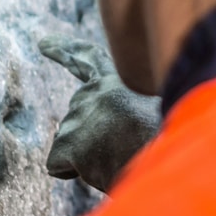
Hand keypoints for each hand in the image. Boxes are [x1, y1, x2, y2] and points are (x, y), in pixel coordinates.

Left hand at [38, 37, 161, 192]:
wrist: (171, 155)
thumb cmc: (170, 139)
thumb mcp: (160, 106)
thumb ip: (135, 104)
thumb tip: (125, 122)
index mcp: (120, 79)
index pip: (88, 59)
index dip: (66, 50)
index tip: (43, 43)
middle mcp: (93, 92)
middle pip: (77, 116)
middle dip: (89, 135)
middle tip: (118, 149)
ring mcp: (79, 116)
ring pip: (71, 143)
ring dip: (91, 156)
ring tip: (122, 159)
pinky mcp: (69, 142)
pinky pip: (57, 164)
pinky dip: (73, 172)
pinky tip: (101, 170)